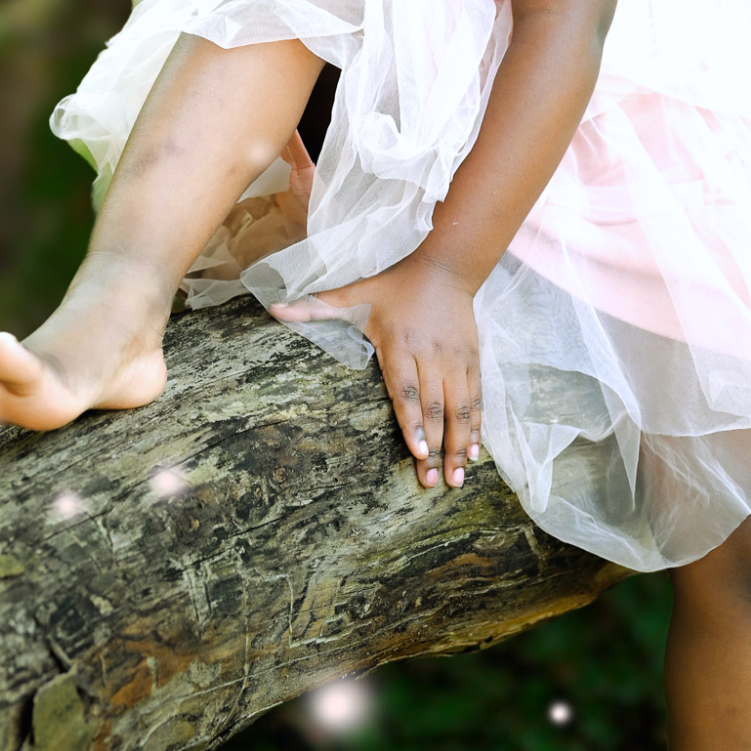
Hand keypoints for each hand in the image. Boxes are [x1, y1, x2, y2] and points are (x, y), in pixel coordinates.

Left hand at [273, 253, 480, 488]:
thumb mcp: (355, 293)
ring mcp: (454, 360)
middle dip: (436, 448)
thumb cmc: (395, 285)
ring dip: (460, 445)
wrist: (446, 267)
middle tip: (434, 482)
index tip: (418, 453)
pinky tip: (476, 452)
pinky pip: (475, 398)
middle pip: (435, 408)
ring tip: (457, 477)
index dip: (414, 423)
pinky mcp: (472, 360)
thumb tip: (274, 309)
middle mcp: (431, 356)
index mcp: (401, 344)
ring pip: (460, 408)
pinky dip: (476, 426)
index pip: (407, 391)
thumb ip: (317, 307)